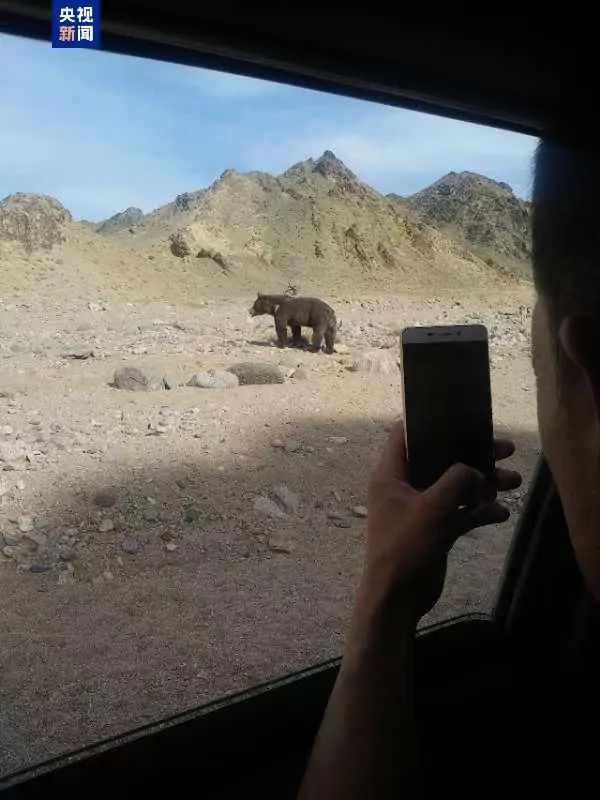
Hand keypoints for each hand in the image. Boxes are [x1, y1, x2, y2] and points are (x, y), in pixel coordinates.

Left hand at [360, 421, 521, 622]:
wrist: (398, 598)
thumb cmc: (405, 546)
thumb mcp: (432, 507)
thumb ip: (457, 480)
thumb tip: (476, 472)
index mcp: (391, 475)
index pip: (403, 435)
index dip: (427, 422)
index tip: (458, 416)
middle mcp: (404, 487)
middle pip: (439, 460)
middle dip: (472, 455)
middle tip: (505, 449)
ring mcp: (420, 509)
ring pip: (455, 487)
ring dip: (483, 485)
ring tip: (515, 482)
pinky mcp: (434, 530)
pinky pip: (460, 513)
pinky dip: (479, 512)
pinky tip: (502, 515)